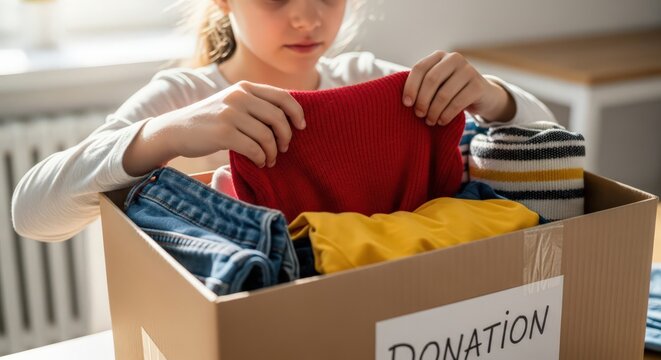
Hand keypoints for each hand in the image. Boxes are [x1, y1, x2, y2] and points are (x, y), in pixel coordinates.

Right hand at [166, 81, 305, 166]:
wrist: (175, 130)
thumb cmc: (210, 121)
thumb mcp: (232, 103)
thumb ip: (256, 105)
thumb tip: (289, 119)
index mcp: (245, 87)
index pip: (282, 96)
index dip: (296, 113)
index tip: (301, 127)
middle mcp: (239, 96)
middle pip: (278, 118)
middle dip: (286, 137)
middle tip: (284, 149)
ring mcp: (230, 113)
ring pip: (267, 136)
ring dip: (272, 152)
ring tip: (269, 160)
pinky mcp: (223, 133)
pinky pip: (254, 149)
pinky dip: (261, 159)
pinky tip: (259, 163)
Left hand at [402, 50, 514, 125]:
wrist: (482, 95)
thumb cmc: (451, 91)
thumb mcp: (436, 84)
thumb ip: (421, 85)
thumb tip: (397, 97)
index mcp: (439, 56)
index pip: (419, 68)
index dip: (410, 87)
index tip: (406, 104)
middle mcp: (454, 59)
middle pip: (431, 80)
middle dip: (422, 101)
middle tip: (419, 115)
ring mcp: (468, 70)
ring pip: (444, 94)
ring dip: (434, 111)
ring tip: (430, 121)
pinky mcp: (478, 85)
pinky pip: (457, 103)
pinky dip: (446, 115)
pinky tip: (441, 121)